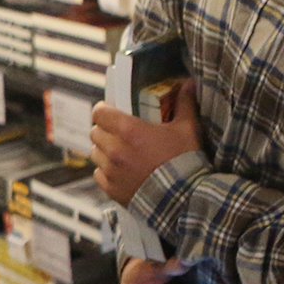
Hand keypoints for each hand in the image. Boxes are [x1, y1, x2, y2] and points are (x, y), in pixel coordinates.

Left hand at [91, 79, 201, 205]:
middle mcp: (115, 149)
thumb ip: (184, 104)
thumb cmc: (186, 162)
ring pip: (96, 153)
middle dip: (105, 130)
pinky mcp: (111, 189)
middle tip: (119, 132)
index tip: (110, 111)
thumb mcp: (187, 129)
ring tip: (121, 152)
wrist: (185, 199)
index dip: (103, 110)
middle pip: (95, 132)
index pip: (99, 113)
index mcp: (129, 130)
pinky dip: (106, 171)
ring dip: (105, 150)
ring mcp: (111, 171)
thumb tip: (188, 84)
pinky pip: (99, 174)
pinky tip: (122, 171)